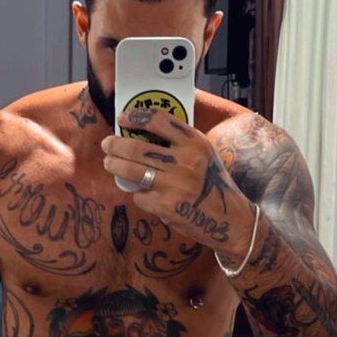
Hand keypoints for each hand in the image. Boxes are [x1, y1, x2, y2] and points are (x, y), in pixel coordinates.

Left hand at [101, 108, 247, 252]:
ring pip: (130, 170)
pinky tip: (145, 194)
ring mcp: (174, 184)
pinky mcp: (165, 206)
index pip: (159, 120)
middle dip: (115, 145)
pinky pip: (139, 195)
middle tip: (107, 144)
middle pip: (136, 147)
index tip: (122, 118)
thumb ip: (179, 143)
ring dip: (114, 165)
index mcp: (195, 142)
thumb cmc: (211, 183)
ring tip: (110, 163)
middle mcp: (185, 161)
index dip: (136, 116)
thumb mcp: (203, 154)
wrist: (228, 219)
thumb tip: (140, 134)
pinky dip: (138, 194)